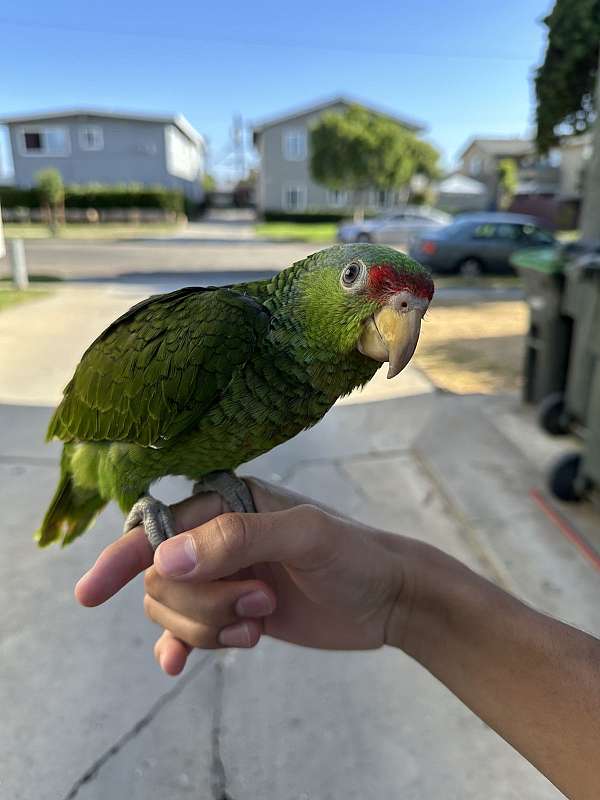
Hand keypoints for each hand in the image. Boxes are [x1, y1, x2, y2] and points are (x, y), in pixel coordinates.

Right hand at [75, 479, 407, 675]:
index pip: (160, 527)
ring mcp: (225, 576)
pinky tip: (177, 666)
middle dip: (203, 604)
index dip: (122, 557)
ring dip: (208, 627)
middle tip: (259, 603)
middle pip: (162, 578)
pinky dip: (180, 648)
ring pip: (173, 609)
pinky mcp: (234, 612)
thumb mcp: (305, 537)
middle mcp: (218, 536)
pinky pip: (184, 633)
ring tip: (260, 621)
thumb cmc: (354, 556)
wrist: (388, 599)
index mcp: (229, 502)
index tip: (90, 593)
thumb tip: (165, 560)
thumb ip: (236, 539)